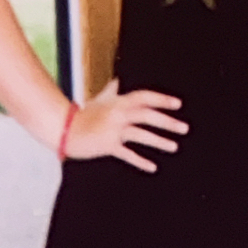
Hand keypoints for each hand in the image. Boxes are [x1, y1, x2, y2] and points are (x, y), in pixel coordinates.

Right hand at [63, 79, 188, 173]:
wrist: (63, 129)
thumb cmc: (83, 115)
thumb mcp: (99, 100)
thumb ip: (112, 91)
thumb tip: (118, 80)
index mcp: (118, 102)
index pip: (145, 97)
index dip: (162, 99)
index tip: (178, 104)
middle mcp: (118, 114)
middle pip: (147, 116)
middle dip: (167, 122)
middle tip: (184, 128)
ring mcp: (113, 130)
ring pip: (141, 135)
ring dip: (159, 141)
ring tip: (174, 147)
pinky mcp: (107, 146)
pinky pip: (127, 154)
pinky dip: (140, 161)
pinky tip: (153, 167)